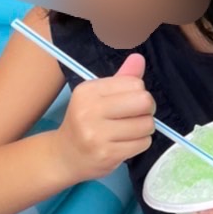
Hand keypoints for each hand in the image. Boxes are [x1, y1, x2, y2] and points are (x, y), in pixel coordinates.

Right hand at [54, 54, 154, 182]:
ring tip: (130, 131)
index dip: (139, 93)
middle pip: (144, 101)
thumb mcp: (98, 96)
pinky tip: (126, 144)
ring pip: (146, 124)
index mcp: (88, 91)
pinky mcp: (106, 154)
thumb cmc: (85, 121)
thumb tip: (139, 58)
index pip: (135, 84)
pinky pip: (143, 143)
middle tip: (137, 116)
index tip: (129, 102)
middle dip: (147, 110)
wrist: (65, 155)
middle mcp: (89, 110)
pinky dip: (141, 143)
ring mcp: (97, 134)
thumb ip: (122, 78)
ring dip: (145, 129)